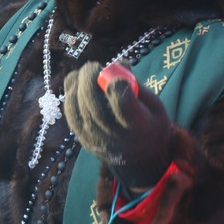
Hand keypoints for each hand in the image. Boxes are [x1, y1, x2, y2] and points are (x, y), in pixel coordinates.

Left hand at [64, 61, 172, 188]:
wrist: (140, 160)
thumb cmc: (150, 126)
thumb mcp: (155, 105)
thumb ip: (137, 85)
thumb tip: (119, 63)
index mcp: (138, 125)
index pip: (122, 103)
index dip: (116, 84)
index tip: (116, 77)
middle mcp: (113, 134)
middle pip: (91, 101)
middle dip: (89, 76)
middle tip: (95, 67)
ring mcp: (93, 138)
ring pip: (75, 104)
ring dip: (77, 83)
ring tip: (88, 75)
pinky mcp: (81, 137)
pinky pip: (68, 110)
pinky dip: (71, 93)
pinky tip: (80, 86)